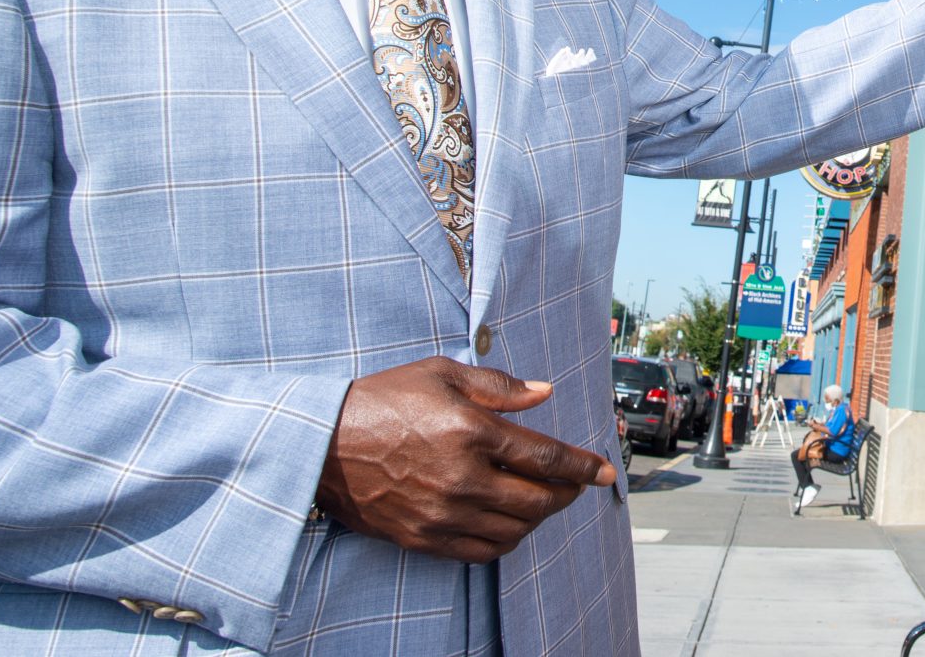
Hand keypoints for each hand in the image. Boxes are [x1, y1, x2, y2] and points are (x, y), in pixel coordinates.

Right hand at [315, 357, 615, 563]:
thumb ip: (499, 386)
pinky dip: (505, 541)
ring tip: (541, 502)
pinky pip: (480, 551)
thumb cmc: (382, 400)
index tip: (604, 471)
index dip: (582, 466)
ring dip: (537, 519)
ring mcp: (442, 513)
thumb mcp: (442, 374)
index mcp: (471, 432)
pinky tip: (508, 524)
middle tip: (574, 485)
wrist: (321, 442)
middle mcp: (462, 478)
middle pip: (536, 500)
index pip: (545, 456)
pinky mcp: (422, 537)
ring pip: (513, 531)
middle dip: (565, 494)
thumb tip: (544, 392)